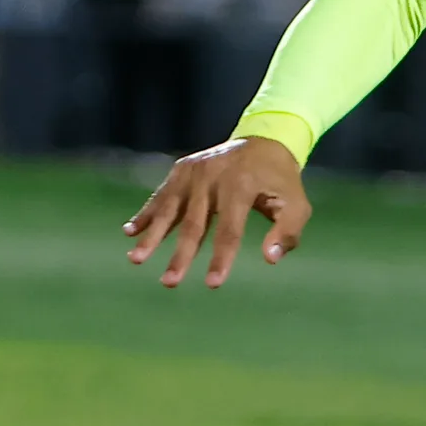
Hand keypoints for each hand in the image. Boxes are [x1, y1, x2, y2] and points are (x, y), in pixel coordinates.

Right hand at [122, 134, 311, 287]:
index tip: (213, 283)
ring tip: (135, 259)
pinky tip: (129, 232)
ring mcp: (193, 171)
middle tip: (169, 283)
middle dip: (180, 256)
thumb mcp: (296, 205)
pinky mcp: (181, 170)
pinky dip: (145, 214)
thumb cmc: (281, 182)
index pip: (230, 229)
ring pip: (169, 209)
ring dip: (151, 236)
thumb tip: (270, 259)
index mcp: (241, 185)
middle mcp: (212, 176)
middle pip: (193, 223)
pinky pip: (161, 196)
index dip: (221, 257)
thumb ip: (287, 233)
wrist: (263, 142)